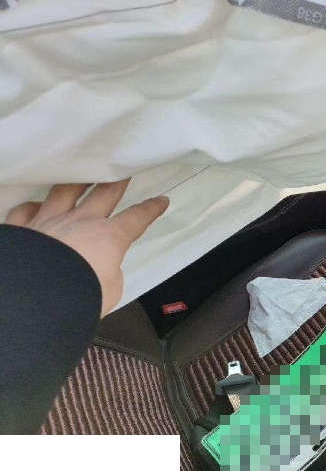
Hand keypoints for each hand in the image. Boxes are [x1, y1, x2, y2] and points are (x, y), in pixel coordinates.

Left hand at [4, 180, 168, 316]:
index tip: (160, 201)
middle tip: (123, 173)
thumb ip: (110, 274)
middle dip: (117, 182)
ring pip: (65, 192)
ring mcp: (48, 222)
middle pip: (104, 193)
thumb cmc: (76, 297)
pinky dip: (32, 206)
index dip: (151, 208)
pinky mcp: (22, 230)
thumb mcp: (110, 290)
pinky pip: (26, 210)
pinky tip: (36, 205)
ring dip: (77, 182)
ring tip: (82, 176)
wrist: (34, 297)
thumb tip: (104, 269)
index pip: (137, 217)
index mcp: (108, 237)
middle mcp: (79, 223)